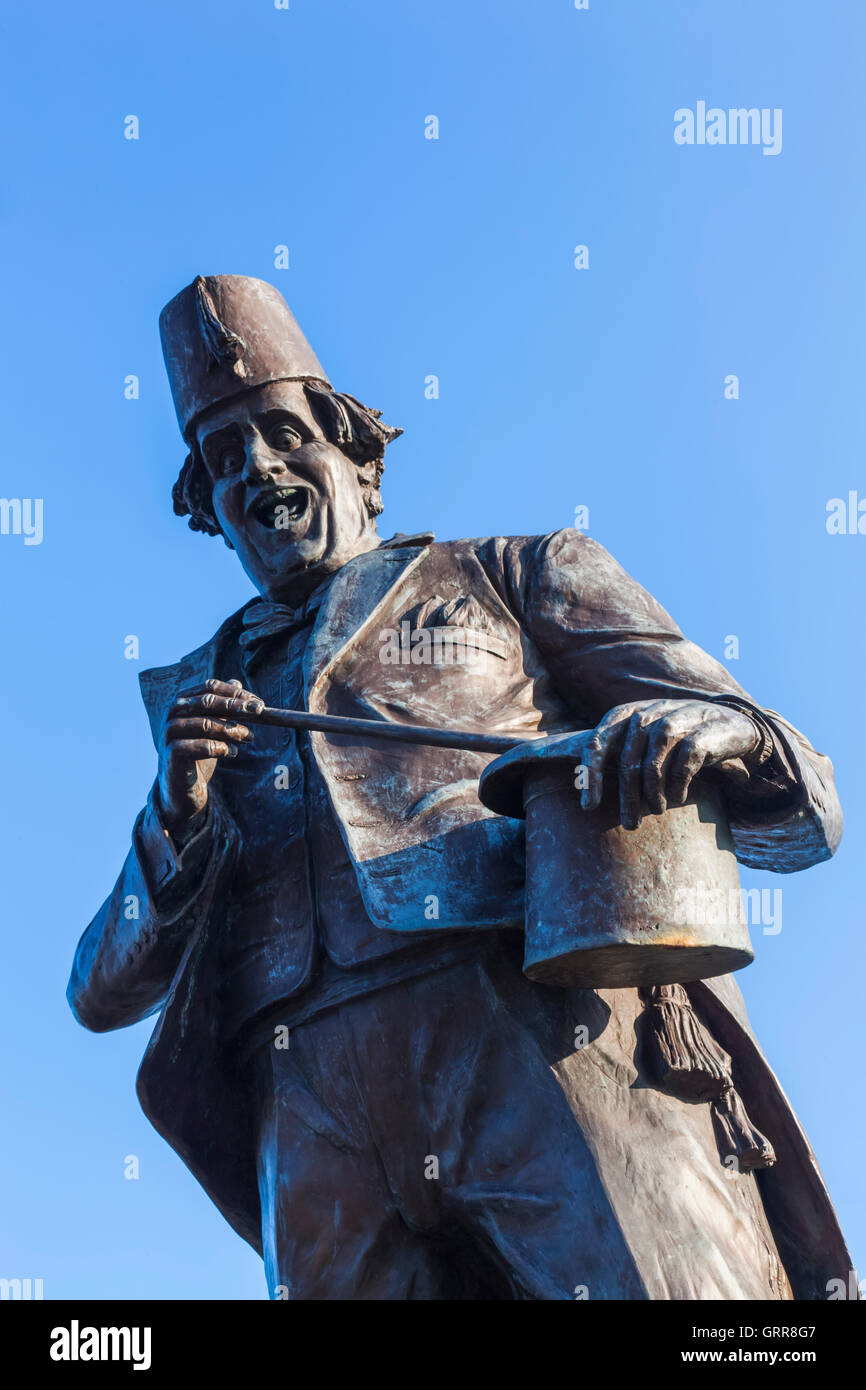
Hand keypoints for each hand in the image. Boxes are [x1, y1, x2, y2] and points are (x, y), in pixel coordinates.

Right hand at [157, 678, 263, 834]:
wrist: (180, 788)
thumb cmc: (198, 753)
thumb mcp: (212, 728)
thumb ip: (222, 707)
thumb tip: (237, 683)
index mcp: (182, 701)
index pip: (209, 687)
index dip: (235, 693)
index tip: (257, 702)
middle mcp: (172, 714)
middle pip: (206, 702)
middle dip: (236, 706)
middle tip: (259, 712)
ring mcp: (169, 733)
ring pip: (204, 724)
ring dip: (232, 729)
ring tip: (249, 737)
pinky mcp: (172, 754)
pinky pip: (201, 747)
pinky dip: (221, 748)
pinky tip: (233, 754)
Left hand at [580, 698, 760, 829]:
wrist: (730, 724)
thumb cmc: (677, 737)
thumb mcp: (645, 738)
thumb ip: (618, 752)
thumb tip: (584, 788)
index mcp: (628, 713)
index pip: (598, 742)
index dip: (591, 775)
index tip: (588, 807)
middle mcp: (649, 712)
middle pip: (627, 761)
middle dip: (626, 798)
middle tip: (630, 824)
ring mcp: (676, 719)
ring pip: (653, 766)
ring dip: (652, 795)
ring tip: (656, 812)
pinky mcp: (703, 732)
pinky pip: (683, 766)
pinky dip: (678, 787)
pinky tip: (678, 798)